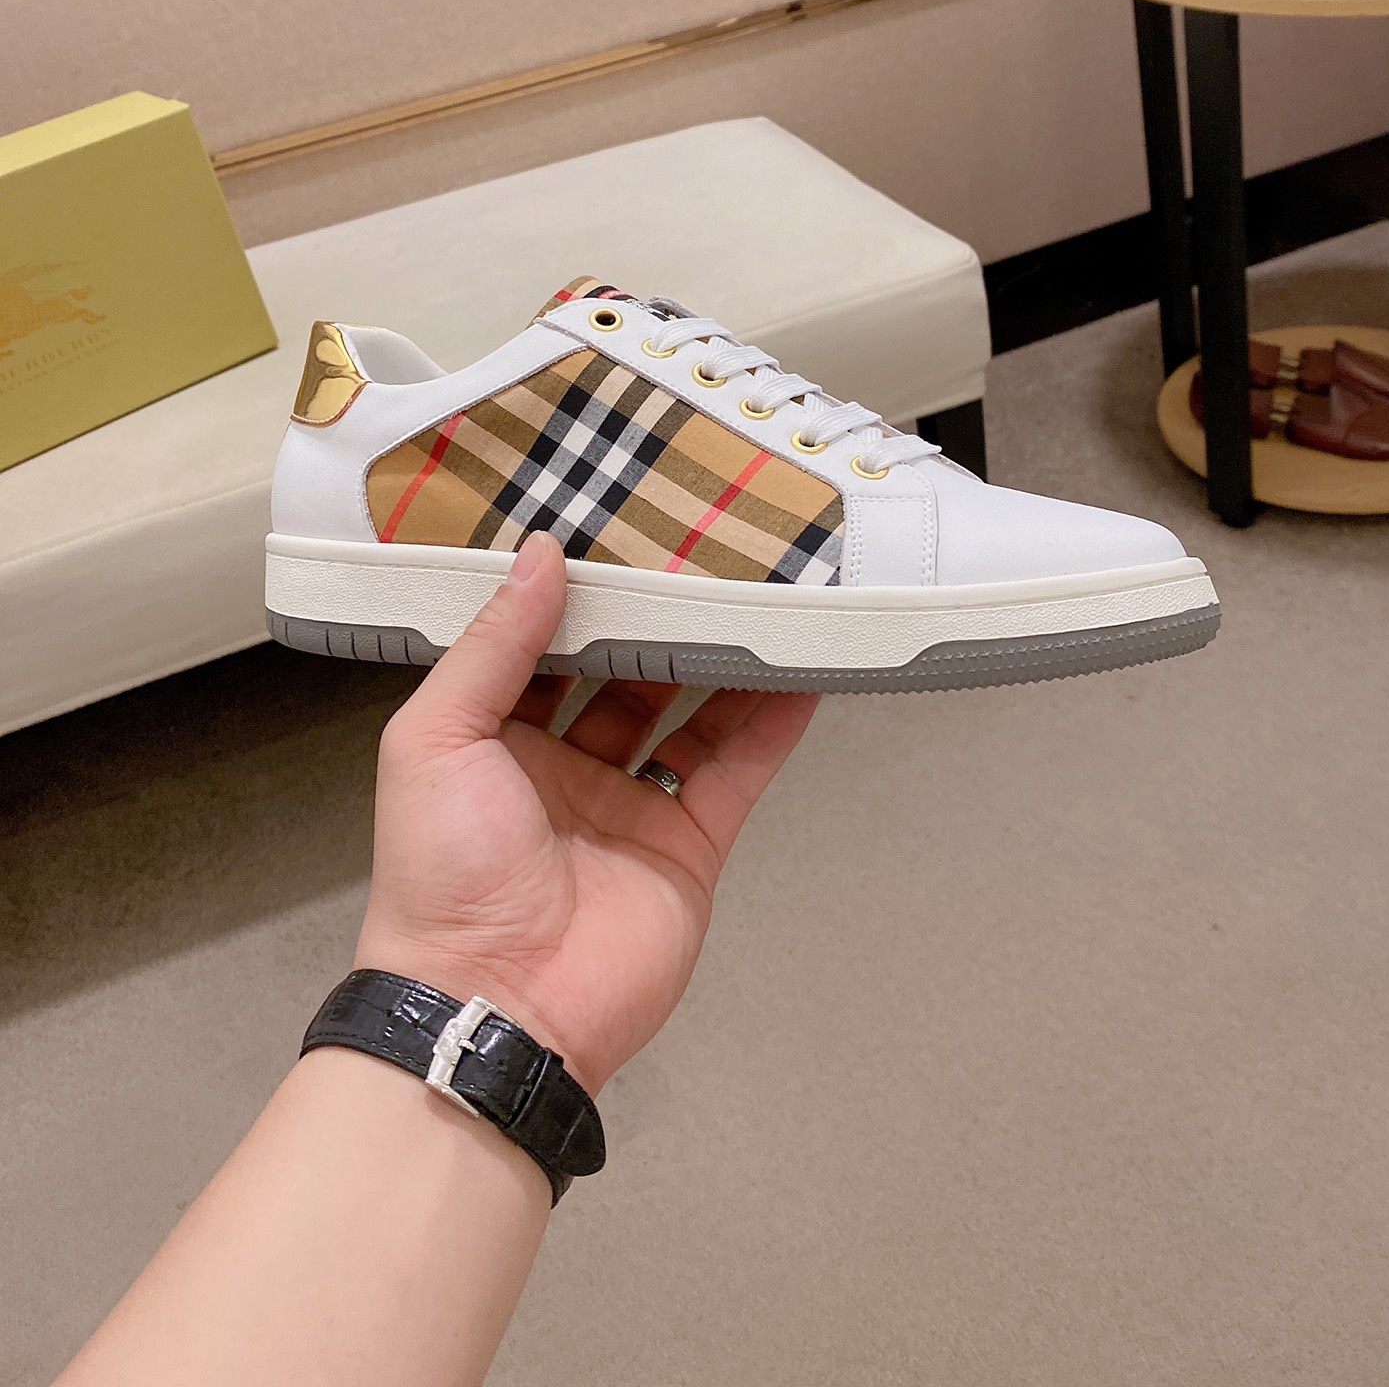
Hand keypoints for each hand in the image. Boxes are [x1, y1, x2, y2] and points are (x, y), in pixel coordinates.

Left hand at [354, 531, 817, 1093]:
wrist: (495, 1006)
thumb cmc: (441, 875)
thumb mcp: (438, 738)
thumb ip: (494, 645)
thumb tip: (540, 555)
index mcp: (494, 741)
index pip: (543, 648)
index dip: (577, 596)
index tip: (615, 534)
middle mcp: (563, 769)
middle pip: (624, 675)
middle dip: (659, 621)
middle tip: (700, 552)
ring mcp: (630, 809)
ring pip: (688, 715)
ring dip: (721, 661)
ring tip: (762, 595)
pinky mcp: (688, 848)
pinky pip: (735, 772)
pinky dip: (770, 725)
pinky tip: (799, 673)